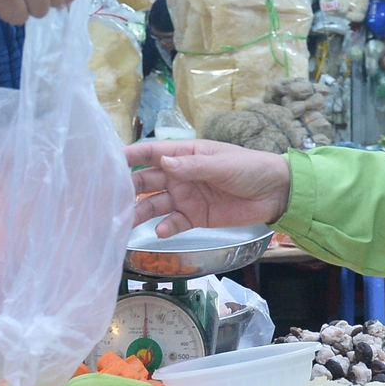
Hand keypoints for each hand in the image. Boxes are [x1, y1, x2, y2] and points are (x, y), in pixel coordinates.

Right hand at [125, 139, 293, 235]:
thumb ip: (193, 167)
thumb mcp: (221, 164)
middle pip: (147, 181)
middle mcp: (179, 176)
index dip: (131, 156)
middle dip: (128, 188)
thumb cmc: (249, 168)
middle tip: (109, 199)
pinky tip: (160, 231)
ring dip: (141, 212)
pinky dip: (166, 228)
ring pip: (155, 204)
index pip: (152, 153)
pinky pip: (174, 223)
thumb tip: (163, 164)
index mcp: (185, 155)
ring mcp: (185, 197)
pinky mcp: (195, 217)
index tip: (109, 162)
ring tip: (126, 222)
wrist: (275, 193)